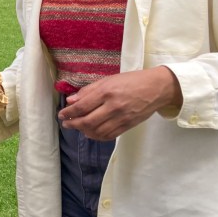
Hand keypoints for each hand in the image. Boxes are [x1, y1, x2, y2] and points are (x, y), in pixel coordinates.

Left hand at [58, 66, 181, 139]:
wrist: (156, 88)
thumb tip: (71, 101)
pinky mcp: (128, 126)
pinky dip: (96, 136)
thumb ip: (88, 91)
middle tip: (66, 124)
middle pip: (87, 121)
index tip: (61, 114)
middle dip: (73, 124)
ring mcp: (121, 118)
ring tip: (77, 127)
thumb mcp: (108, 80)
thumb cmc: (131, 81)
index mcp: (107, 92)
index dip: (68, 112)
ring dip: (83, 131)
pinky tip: (90, 132)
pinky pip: (108, 135)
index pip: (82, 106)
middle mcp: (113, 106)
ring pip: (97, 131)